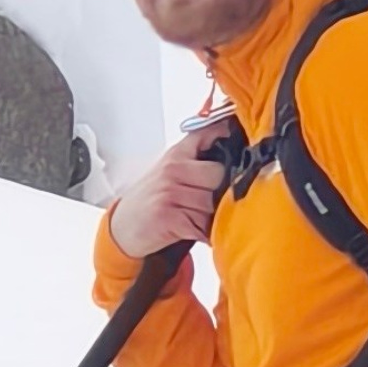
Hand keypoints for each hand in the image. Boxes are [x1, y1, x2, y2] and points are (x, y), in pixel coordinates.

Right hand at [108, 128, 228, 259]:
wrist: (123, 227)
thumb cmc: (152, 198)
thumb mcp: (170, 169)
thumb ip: (197, 157)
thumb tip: (233, 145)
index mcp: (177, 154)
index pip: (208, 133)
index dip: (228, 135)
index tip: (244, 145)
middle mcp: (173, 170)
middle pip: (219, 174)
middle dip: (226, 190)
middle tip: (225, 200)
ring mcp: (171, 194)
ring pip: (215, 203)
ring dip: (219, 216)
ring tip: (212, 219)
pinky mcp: (170, 219)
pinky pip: (205, 226)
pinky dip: (211, 234)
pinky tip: (206, 233)